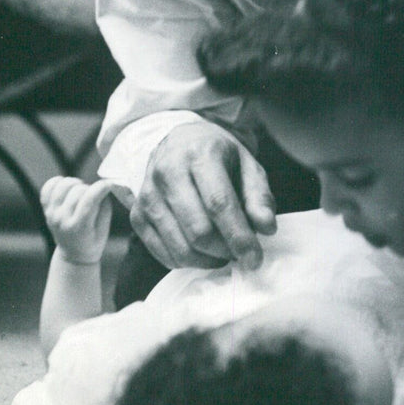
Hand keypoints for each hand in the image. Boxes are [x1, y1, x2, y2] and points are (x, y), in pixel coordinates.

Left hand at [40, 176, 113, 263]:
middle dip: (90, 188)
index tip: (109, 184)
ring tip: (82, 191)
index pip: (89, 200)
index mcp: (78, 227)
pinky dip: (58, 182)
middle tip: (94, 195)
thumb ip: (104, 205)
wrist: (74, 254)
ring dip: (76, 183)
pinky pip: (48, 187)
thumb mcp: (105, 228)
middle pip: (77, 190)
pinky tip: (68, 188)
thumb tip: (102, 186)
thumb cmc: (93, 240)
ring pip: (63, 184)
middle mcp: (61, 220)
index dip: (102, 187)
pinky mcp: (46, 209)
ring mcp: (51, 214)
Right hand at [128, 120, 275, 270]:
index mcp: (200, 155)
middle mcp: (168, 172)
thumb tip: (266, 228)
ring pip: (179, 247)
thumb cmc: (217, 156)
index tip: (255, 259)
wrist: (178, 143)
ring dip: (207, 260)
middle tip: (239, 252)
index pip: (219, 203)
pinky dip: (186, 261)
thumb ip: (259, 196)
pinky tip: (201, 252)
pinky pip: (162, 254)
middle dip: (225, 251)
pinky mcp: (137, 214)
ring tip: (223, 252)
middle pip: (198, 230)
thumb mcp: (247, 165)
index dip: (239, 236)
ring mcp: (148, 194)